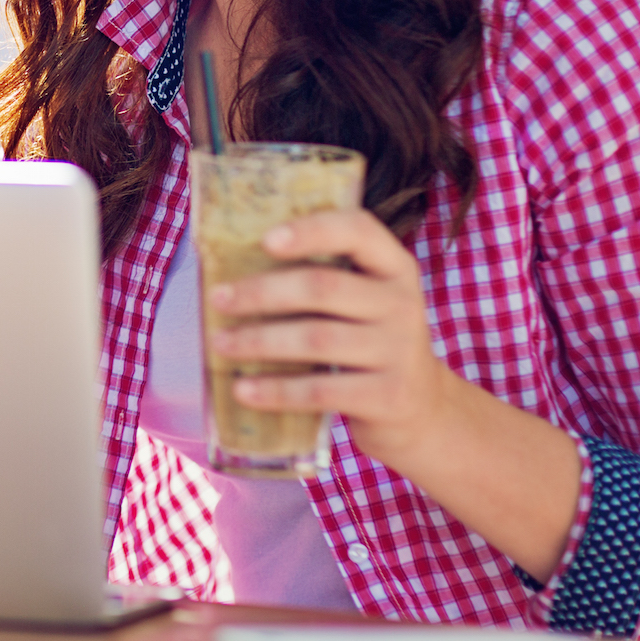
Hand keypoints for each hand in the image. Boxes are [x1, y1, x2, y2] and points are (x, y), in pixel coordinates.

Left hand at [207, 208, 460, 468]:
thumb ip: (318, 279)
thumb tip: (230, 270)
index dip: (311, 230)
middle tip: (218, 299)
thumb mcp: (362, 302)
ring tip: (220, 343)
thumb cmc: (368, 341)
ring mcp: (399, 351)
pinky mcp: (388, 396)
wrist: (421, 409)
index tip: (265, 239)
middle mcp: (402, 303)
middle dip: (261, 292)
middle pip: (322, 287)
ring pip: (316, 338)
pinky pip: (320, 390)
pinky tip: (242, 390)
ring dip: (259, 340)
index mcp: (393, 267)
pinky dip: (275, 390)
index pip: (358, 230)